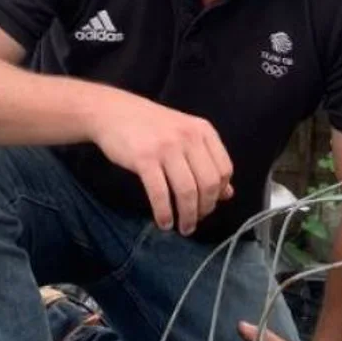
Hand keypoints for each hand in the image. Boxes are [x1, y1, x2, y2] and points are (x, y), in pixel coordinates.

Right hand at [87, 92, 232, 234]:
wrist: (114, 112)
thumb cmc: (151, 126)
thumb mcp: (185, 136)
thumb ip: (207, 161)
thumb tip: (227, 193)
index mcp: (203, 131)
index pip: (224, 169)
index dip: (219, 193)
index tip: (209, 205)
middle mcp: (189, 137)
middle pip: (208, 183)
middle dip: (205, 208)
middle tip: (195, 221)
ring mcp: (167, 147)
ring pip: (187, 191)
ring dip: (187, 216)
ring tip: (184, 228)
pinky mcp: (144, 158)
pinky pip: (160, 193)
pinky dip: (164, 212)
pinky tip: (164, 222)